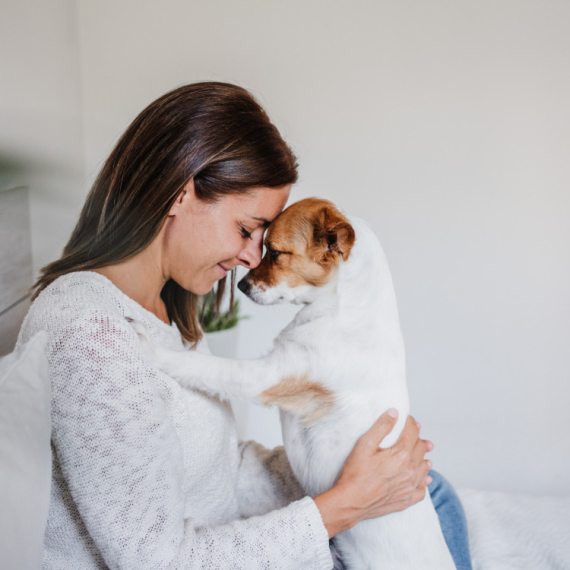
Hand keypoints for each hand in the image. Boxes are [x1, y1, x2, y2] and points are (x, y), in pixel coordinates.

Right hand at [314, 410, 432, 537]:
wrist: (351, 502)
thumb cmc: (356, 473)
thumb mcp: (365, 444)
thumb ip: (381, 427)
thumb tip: (394, 413)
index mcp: (401, 455)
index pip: (412, 432)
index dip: (410, 422)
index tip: (407, 418)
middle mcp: (410, 471)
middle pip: (421, 448)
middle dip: (417, 437)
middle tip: (414, 432)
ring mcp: (409, 487)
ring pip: (424, 468)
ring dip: (423, 457)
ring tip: (423, 452)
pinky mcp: (405, 500)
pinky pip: (422, 490)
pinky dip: (423, 481)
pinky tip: (423, 478)